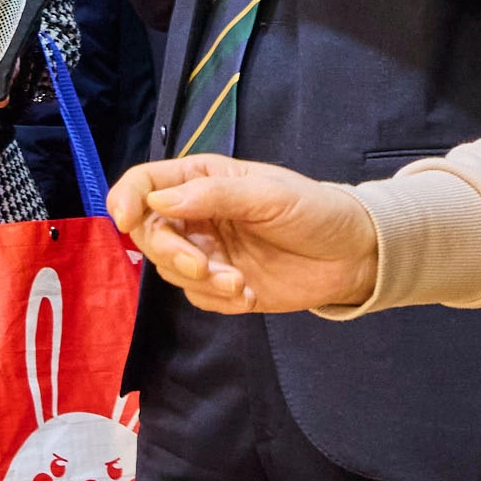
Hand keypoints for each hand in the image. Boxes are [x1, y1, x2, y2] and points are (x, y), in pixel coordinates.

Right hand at [109, 153, 383, 311]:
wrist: (356, 256)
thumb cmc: (316, 212)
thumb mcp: (269, 195)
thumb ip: (213, 195)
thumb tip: (156, 202)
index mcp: (200, 180)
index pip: (144, 184)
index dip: (125, 199)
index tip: (124, 221)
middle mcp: (194, 216)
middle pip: (148, 233)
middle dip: (171, 253)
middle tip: (204, 267)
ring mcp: (205, 252)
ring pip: (168, 270)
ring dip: (200, 280)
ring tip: (240, 282)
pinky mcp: (218, 286)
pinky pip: (195, 297)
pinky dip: (218, 299)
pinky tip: (249, 293)